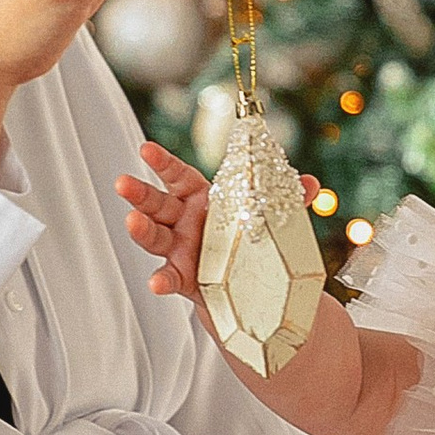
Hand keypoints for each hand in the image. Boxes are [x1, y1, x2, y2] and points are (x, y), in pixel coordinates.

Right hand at [117, 138, 323, 308]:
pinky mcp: (184, 278)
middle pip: (156, 204)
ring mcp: (180, 250)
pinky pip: (170, 277)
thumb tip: (311, 183)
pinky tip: (156, 283)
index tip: (145, 149)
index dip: (162, 162)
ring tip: (131, 222)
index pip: (177, 176)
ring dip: (141, 230)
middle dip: (138, 193)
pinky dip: (162, 280)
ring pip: (154, 237)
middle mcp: (183, 222)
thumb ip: (288, 200)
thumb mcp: (271, 218)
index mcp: (201, 199)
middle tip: (122, 183)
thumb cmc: (251, 241)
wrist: (251, 285)